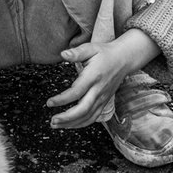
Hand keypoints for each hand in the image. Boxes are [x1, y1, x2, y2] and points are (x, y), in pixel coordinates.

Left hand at [46, 30, 160, 128]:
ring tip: (56, 125)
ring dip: (71, 123)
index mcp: (93, 77)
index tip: (49, 103)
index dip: (62, 100)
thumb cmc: (105, 53)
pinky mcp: (104, 102)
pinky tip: (69, 125)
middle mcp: (98, 90)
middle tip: (52, 120)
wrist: (124, 59)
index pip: (77, 92)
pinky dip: (81, 123)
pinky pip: (93, 117)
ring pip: (88, 116)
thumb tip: (63, 54)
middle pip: (83, 109)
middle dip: (66, 117)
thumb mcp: (91, 48)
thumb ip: (76, 52)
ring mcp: (102, 98)